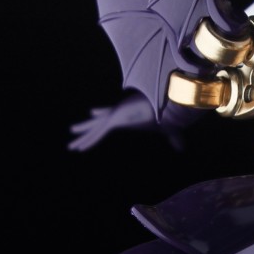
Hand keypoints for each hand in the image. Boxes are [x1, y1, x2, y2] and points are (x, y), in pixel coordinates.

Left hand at [68, 94, 192, 152]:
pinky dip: (89, 142)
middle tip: (74, 128)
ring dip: (83, 137)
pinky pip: (98, 134)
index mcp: (129, 111)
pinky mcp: (116, 120)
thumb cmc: (170, 114)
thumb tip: (182, 149)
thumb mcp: (169, 130)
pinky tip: (78, 149)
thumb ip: (173, 138)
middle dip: (88, 125)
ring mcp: (116, 115)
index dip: (101, 113)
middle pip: (99, 120)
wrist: (168, 105)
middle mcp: (120, 111)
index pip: (112, 113)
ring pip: (95, 129)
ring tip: (71, 145)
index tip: (93, 113)